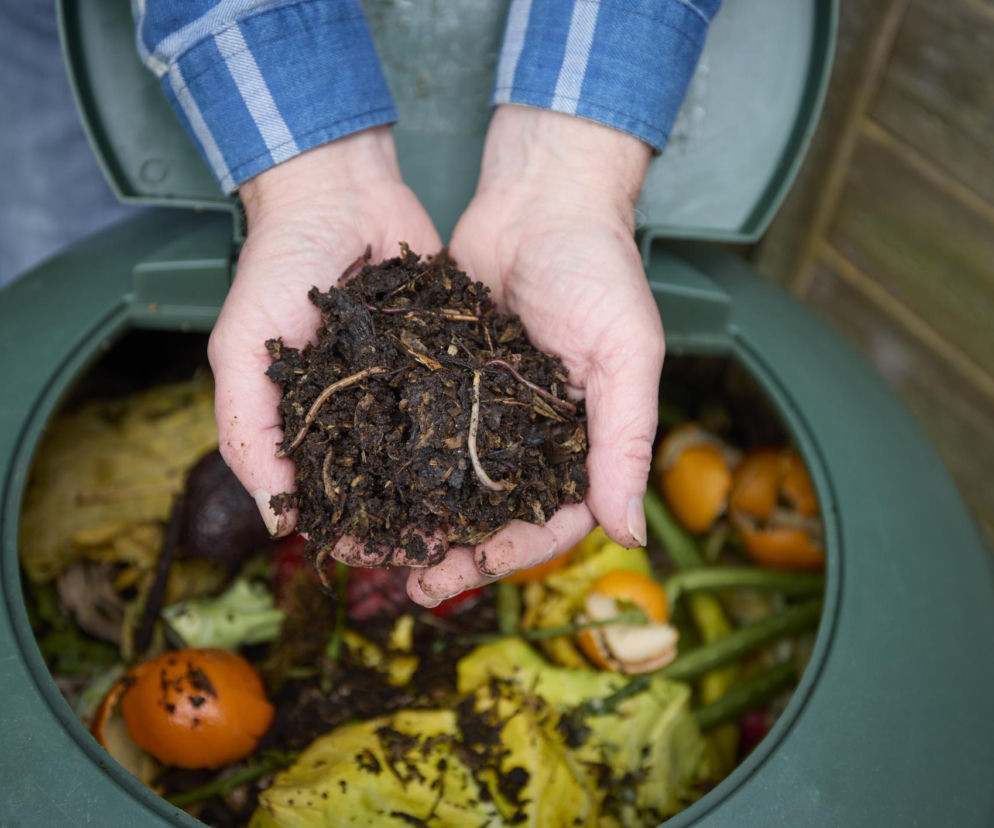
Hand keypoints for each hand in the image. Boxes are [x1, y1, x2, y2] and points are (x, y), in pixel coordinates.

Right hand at [210, 128, 441, 540]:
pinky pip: (466, 405)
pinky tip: (505, 462)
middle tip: (443, 549)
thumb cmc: (278, 266)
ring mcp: (409, 388)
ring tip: (480, 523)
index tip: (377, 555)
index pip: (331, 497)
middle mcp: (363, 414)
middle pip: (390, 487)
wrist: (339, 193)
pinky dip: (482, 433)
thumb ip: (246, 428)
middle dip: (411, 522)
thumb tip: (277, 517)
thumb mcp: (241, 348)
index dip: (350, 531)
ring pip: (434, 457)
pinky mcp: (448, 359)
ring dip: (453, 492)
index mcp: (312, 425)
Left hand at [408, 106, 663, 605]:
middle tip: (403, 578)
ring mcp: (486, 409)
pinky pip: (419, 430)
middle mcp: (532, 436)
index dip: (505, 556)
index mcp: (581, 442)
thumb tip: (629, 536)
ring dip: (413, 515)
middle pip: (490, 513)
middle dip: (450, 551)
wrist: (543, 198)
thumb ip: (626, 441)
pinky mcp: (447, 378)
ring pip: (449, 481)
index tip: (455, 578)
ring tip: (367, 543)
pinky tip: (358, 479)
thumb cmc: (600, 267)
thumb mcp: (627, 353)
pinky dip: (393, 459)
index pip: (548, 521)